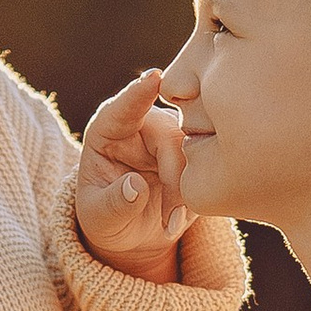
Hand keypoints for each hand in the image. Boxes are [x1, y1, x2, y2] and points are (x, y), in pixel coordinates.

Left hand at [74, 70, 190, 281]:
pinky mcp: (198, 153)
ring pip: (198, 150)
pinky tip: (184, 217)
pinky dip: (202, 194)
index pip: (124, 107)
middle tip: (167, 221)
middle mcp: (144, 124)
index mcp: (111, 128)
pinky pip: (212, 165)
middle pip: (171, 137)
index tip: (154, 78)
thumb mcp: (98, 218)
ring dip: (188, 191)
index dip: (139, 94)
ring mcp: (173, 137)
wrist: (131, 232)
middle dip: (173, 181)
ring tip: (170, 224)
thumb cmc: (105, 217)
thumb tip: (135, 186)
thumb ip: (112, 203)